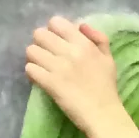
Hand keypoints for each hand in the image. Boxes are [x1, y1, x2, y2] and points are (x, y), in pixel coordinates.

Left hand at [24, 18, 125, 137]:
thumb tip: (80, 24)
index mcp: (84, 44)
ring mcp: (58, 67)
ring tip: (42, 66)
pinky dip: (32, 73)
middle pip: (39, 34)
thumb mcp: (108, 58)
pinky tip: (40, 78)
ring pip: (31, 51)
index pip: (56, 22)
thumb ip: (98, 38)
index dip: (53, 30)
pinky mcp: (49, 83)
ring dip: (34, 58)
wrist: (103, 114)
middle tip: (47, 54)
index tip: (57, 41)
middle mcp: (70, 52)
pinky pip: (30, 69)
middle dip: (40, 43)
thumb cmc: (106, 87)